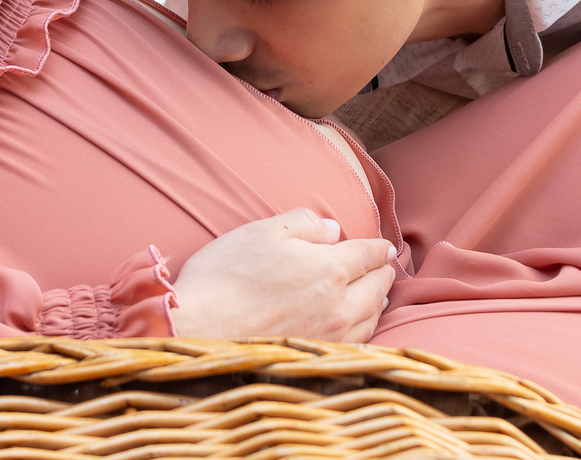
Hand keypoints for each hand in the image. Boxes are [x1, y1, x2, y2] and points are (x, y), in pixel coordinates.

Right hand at [171, 208, 396, 340]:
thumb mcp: (262, 231)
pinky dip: (364, 327)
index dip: (378, 248)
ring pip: (370, 317)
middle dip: (382, 273)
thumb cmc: (225, 276)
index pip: (369, 254)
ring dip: (377, 302)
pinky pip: (356, 341)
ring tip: (377, 295)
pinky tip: (357, 324)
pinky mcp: (316, 357)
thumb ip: (304, 223)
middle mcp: (339, 305)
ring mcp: (330, 336)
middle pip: (378, 288)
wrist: (196, 329)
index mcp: (330, 269)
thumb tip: (333, 229)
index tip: (384, 247)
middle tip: (384, 268)